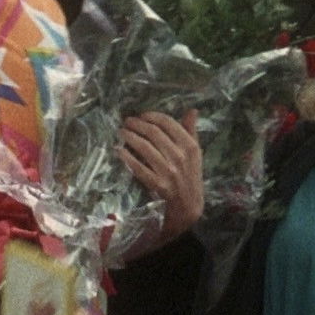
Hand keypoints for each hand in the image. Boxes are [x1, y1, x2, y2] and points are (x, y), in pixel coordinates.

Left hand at [118, 110, 202, 239]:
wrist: (188, 204)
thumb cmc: (190, 174)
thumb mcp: (195, 153)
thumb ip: (191, 131)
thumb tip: (192, 110)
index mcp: (190, 146)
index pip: (168, 123)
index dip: (151, 116)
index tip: (141, 116)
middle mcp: (180, 156)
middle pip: (153, 133)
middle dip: (136, 124)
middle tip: (127, 122)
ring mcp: (168, 171)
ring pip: (144, 147)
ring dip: (129, 137)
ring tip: (121, 133)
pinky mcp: (157, 184)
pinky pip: (138, 167)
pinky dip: (126, 156)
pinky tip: (119, 150)